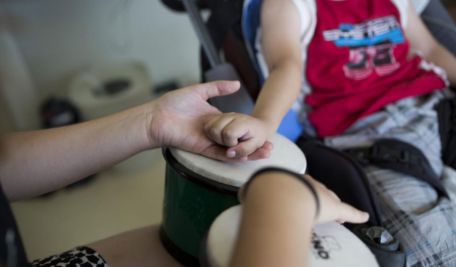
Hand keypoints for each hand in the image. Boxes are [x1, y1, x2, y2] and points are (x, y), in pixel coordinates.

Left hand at [147, 81, 272, 161]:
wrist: (158, 116)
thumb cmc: (174, 103)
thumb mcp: (199, 91)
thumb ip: (218, 88)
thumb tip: (237, 84)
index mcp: (215, 119)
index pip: (237, 126)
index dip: (251, 130)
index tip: (266, 131)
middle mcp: (215, 132)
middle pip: (238, 140)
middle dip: (254, 144)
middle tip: (271, 145)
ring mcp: (210, 142)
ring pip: (233, 150)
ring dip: (249, 152)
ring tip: (266, 152)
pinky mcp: (203, 149)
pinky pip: (221, 155)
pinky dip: (235, 156)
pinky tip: (248, 157)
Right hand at [240, 171, 368, 224]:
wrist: (280, 192)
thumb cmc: (266, 190)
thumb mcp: (254, 189)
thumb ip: (251, 191)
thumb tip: (245, 194)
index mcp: (290, 180)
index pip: (298, 185)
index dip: (300, 192)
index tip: (300, 198)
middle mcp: (308, 184)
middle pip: (317, 191)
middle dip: (318, 198)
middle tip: (317, 208)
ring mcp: (322, 195)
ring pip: (330, 201)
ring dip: (332, 208)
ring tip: (335, 218)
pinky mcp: (335, 208)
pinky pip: (348, 212)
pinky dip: (356, 215)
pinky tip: (363, 217)